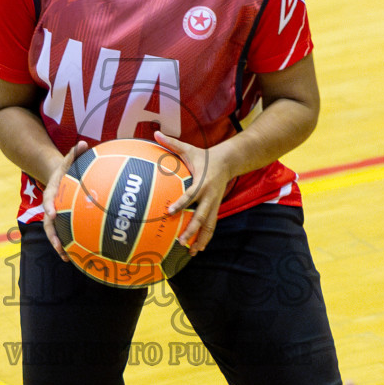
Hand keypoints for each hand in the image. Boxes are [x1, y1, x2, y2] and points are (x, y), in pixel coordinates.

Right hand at [38, 141, 89, 260]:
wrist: (56, 178)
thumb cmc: (66, 170)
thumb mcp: (68, 161)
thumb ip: (74, 153)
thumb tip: (83, 142)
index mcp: (52, 194)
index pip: (49, 201)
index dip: (49, 208)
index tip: (51, 214)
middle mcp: (51, 208)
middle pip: (49, 224)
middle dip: (53, 236)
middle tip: (59, 247)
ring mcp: (55, 217)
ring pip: (55, 233)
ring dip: (60, 246)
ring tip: (67, 258)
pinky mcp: (62, 223)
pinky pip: (64, 235)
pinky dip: (69, 246)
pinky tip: (77, 258)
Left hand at [154, 131, 236, 254]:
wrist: (229, 161)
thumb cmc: (204, 156)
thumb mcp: (188, 148)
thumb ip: (171, 143)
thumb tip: (155, 132)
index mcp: (202, 183)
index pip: (190, 196)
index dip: (181, 204)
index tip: (170, 212)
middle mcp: (209, 196)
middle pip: (201, 217)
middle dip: (191, 230)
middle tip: (180, 241)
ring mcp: (214, 204)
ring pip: (209, 226)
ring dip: (201, 239)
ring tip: (192, 252)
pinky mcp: (215, 208)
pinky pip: (211, 226)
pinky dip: (205, 238)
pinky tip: (198, 249)